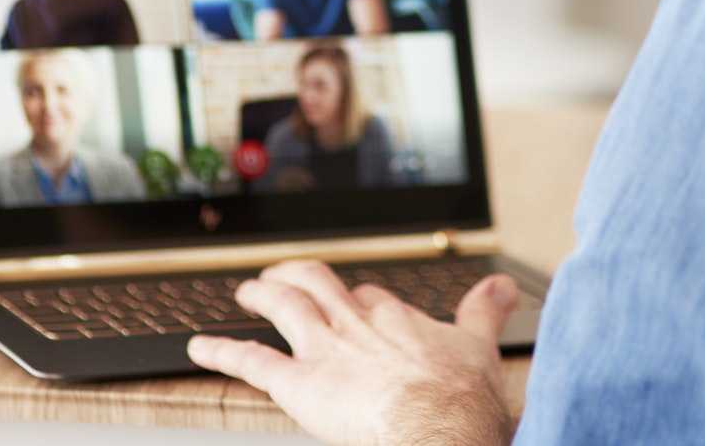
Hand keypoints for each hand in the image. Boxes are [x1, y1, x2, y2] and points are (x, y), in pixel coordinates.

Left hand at [188, 259, 518, 445]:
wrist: (438, 427)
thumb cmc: (459, 399)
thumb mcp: (481, 345)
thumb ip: (487, 312)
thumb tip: (504, 286)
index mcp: (396, 318)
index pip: (370, 296)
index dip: (358, 299)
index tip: (355, 302)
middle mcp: (356, 324)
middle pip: (319, 284)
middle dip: (299, 277)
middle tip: (284, 276)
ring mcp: (324, 350)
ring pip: (284, 306)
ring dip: (261, 295)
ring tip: (247, 292)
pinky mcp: (298, 383)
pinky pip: (251, 362)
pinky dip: (222, 352)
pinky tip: (200, 347)